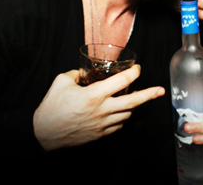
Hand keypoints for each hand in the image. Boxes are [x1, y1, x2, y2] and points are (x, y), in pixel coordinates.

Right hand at [32, 66, 164, 150]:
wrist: (42, 134)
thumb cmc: (51, 107)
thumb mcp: (61, 82)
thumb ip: (76, 74)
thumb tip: (84, 71)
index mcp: (94, 95)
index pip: (122, 81)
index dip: (133, 73)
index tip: (137, 68)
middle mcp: (102, 110)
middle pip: (133, 102)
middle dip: (149, 94)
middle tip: (160, 90)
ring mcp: (102, 124)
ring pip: (127, 114)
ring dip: (132, 106)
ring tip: (132, 98)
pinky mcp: (99, 134)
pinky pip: (118, 125)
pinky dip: (121, 118)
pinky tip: (118, 112)